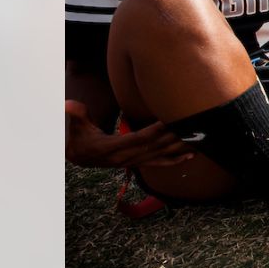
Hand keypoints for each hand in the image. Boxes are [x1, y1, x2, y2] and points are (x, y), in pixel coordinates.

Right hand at [66, 100, 192, 168]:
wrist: (79, 158)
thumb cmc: (79, 138)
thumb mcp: (76, 127)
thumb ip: (76, 115)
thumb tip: (68, 104)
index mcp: (113, 149)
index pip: (138, 139)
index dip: (154, 131)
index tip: (169, 122)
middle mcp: (126, 158)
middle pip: (156, 147)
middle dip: (175, 138)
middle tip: (194, 127)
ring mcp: (134, 162)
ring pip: (161, 156)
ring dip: (180, 148)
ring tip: (200, 140)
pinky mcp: (139, 163)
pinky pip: (160, 163)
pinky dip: (175, 160)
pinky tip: (191, 156)